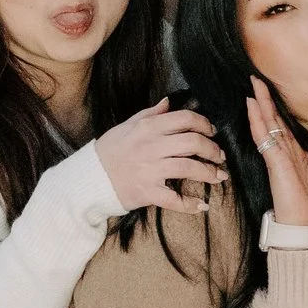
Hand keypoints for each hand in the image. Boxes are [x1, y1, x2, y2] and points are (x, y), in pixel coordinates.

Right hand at [93, 99, 223, 212]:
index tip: (212, 132)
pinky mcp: (146, 192)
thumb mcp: (127, 126)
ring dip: (209, 173)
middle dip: (212, 150)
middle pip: (193, 143)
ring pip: (189, 168)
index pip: (185, 119)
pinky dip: (190, 204)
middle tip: (219, 156)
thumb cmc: (110, 150)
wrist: (88, 178)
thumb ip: (150, 114)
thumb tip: (169, 102)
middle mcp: (151, 147)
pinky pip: (173, 199)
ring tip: (219, 176)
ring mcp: (149, 170)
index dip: (204, 124)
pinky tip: (201, 205)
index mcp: (147, 128)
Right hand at [245, 78, 307, 227]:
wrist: (304, 226)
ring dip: (260, 105)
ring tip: (252, 86)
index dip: (275, 108)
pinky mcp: (277, 164)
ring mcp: (278, 158)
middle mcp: (283, 153)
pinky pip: (266, 138)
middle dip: (264, 99)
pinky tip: (253, 108)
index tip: (268, 89)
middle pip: (272, 121)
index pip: (282, 126)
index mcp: (293, 154)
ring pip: (267, 125)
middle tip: (255, 77)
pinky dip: (259, 122)